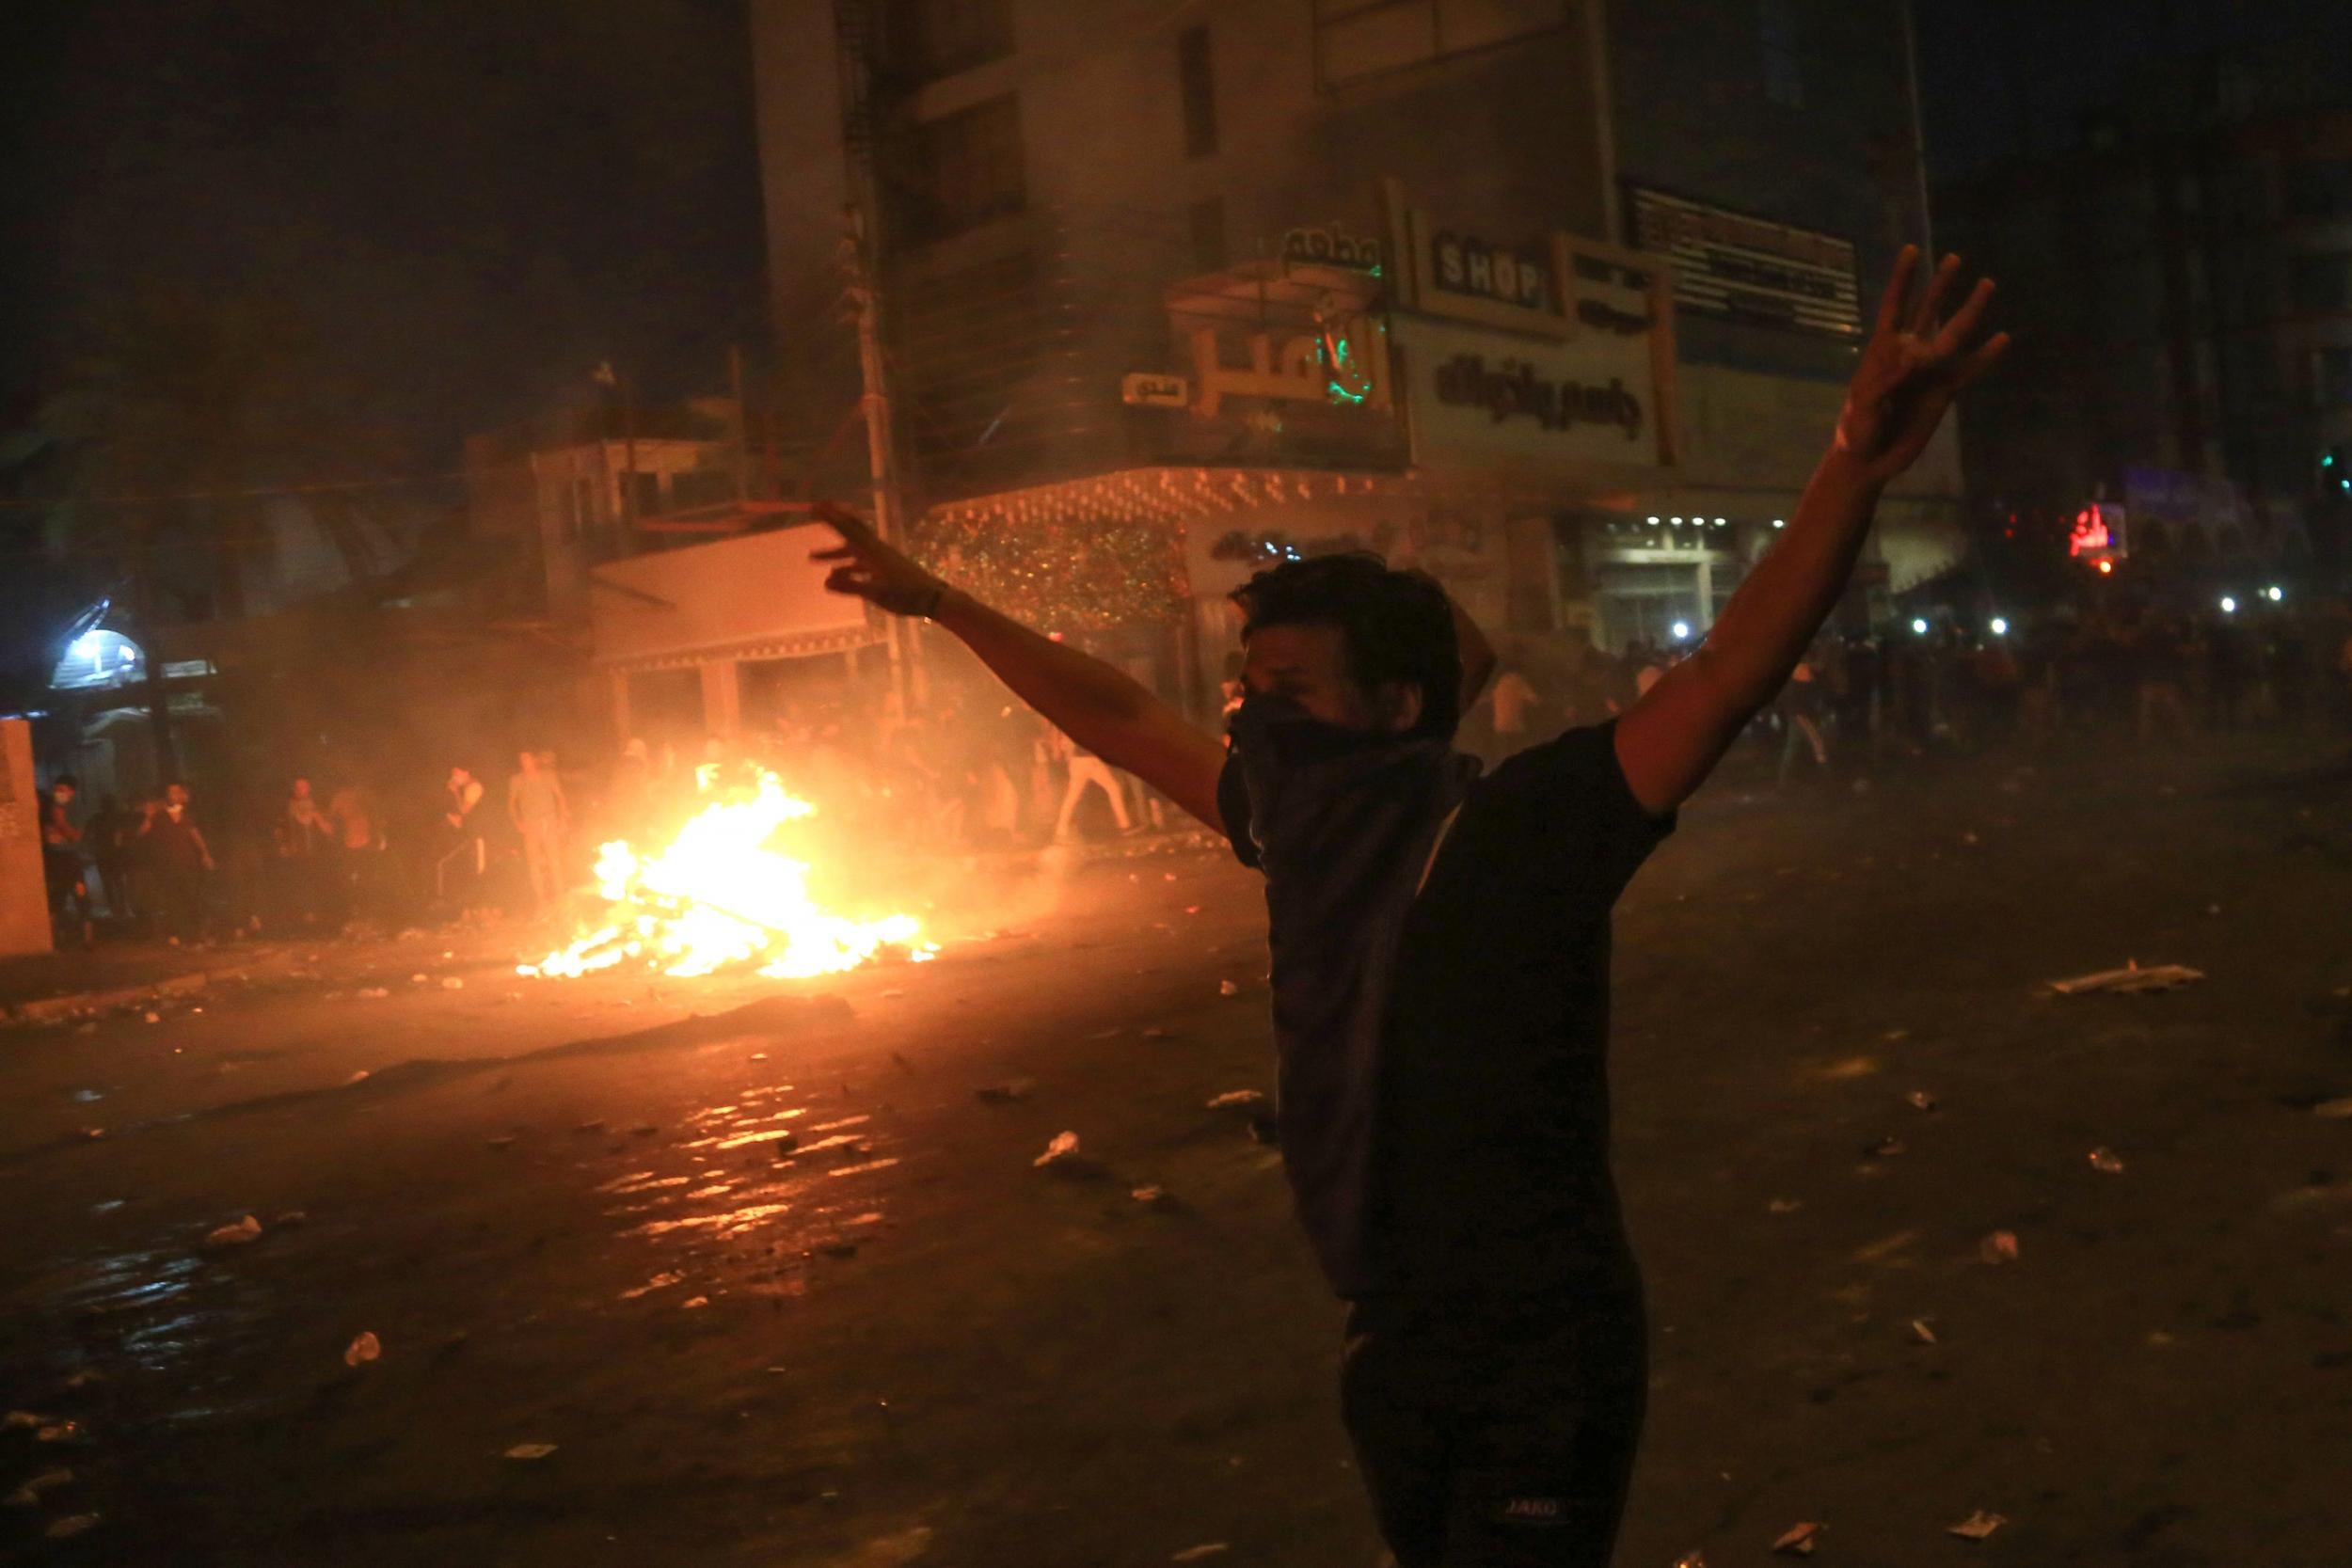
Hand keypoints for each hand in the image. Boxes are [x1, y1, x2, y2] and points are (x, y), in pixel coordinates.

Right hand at [810, 502, 948, 617]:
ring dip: (834, 553)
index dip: (830, 518)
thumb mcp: (877, 593)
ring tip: (812, 558)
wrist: (933, 599)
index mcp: (873, 551)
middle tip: (816, 510)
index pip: (847, 530)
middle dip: (833, 521)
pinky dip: (847, 566)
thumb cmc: (906, 595)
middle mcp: (875, 549)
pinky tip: (835, 577)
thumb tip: (826, 582)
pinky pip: (860, 563)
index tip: (815, 506)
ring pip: (853, 550)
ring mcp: (881, 558)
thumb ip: (852, 587)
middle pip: (851, 530)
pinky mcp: (885, 568)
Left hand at [1835, 246, 2008, 484]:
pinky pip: (1969, 369)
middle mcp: (1909, 354)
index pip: (1894, 307)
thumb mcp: (1863, 405)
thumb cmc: (1856, 430)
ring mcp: (1928, 371)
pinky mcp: (1944, 391)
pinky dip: (1986, 356)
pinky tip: (2003, 338)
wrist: (1869, 460)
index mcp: (1883, 350)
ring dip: (1970, 309)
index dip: (1902, 279)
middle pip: (1927, 311)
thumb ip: (1886, 379)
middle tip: (1953, 258)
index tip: (1911, 250)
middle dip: (1939, 285)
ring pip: (1953, 333)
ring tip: (1986, 283)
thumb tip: (1916, 355)